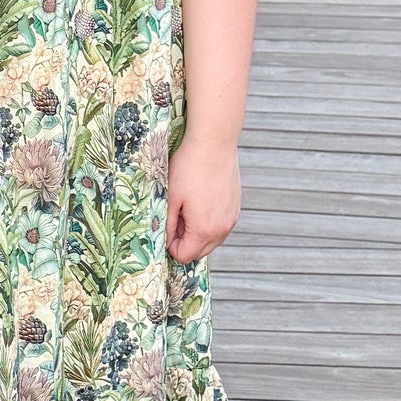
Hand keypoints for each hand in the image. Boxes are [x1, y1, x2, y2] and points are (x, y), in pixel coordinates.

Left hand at [166, 136, 240, 262]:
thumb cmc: (189, 167)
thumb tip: (164, 241)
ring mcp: (231, 219)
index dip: (171, 245)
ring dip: (197, 233)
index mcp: (204, 229)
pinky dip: (209, 223)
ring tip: (188, 208)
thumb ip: (167, 225)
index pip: (184, 256)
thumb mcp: (170, 197)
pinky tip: (201, 202)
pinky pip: (220, 227)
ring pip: (211, 241)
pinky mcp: (235, 208)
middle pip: (199, 252)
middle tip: (176, 216)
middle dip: (184, 241)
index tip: (166, 226)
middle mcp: (222, 229)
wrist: (214, 144)